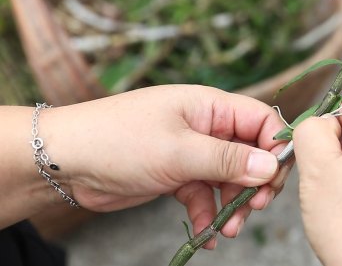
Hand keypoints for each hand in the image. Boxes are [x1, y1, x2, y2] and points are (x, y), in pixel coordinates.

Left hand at [41, 85, 286, 247]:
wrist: (65, 162)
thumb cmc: (119, 141)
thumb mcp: (180, 151)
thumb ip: (228, 159)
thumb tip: (271, 165)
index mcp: (211, 106)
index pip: (261, 120)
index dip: (275, 147)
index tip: (276, 178)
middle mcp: (206, 126)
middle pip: (250, 153)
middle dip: (256, 182)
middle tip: (255, 206)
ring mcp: (192, 151)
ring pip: (230, 178)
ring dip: (233, 205)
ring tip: (227, 230)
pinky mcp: (177, 175)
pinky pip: (205, 195)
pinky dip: (208, 213)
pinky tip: (205, 234)